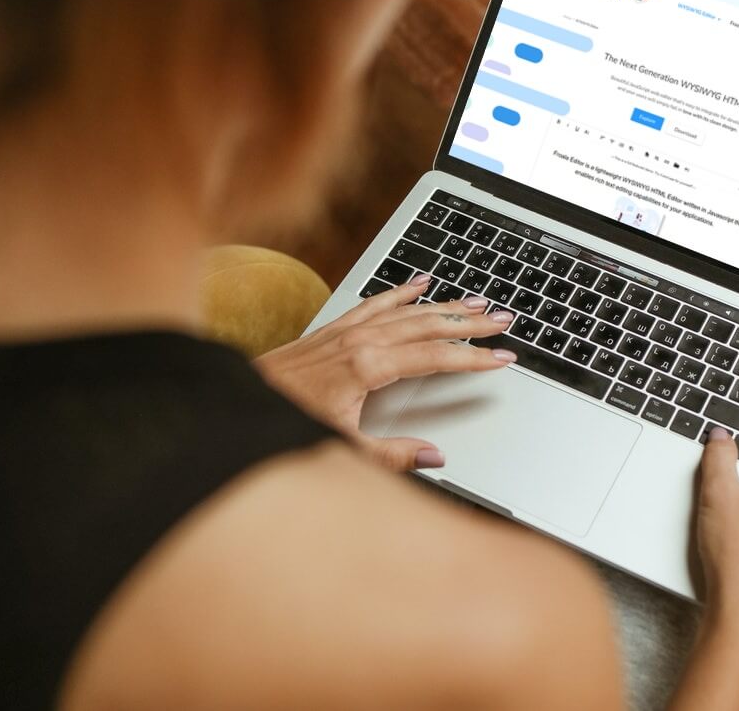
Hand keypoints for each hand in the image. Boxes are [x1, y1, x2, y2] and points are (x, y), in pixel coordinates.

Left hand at [254, 273, 515, 470]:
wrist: (234, 406)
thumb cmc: (284, 426)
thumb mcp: (343, 448)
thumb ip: (393, 454)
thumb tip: (435, 455)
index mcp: (367, 367)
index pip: (435, 357)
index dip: (473, 357)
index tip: (503, 357)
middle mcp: (359, 340)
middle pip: (428, 324)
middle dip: (469, 322)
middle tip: (504, 319)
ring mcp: (345, 330)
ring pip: (406, 309)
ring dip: (444, 304)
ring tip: (477, 301)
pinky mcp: (332, 328)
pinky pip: (376, 301)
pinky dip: (402, 291)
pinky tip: (420, 283)